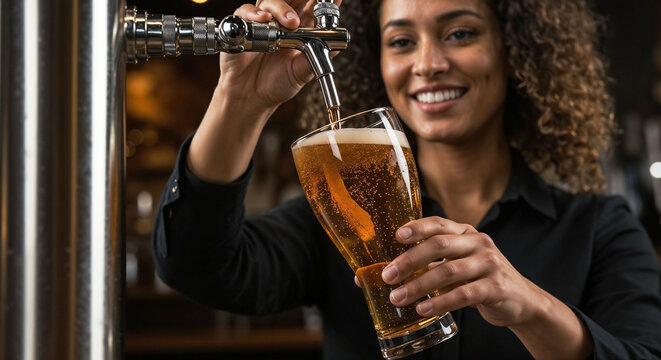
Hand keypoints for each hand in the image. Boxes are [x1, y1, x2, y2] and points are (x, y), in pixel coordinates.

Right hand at [218, 0, 341, 111]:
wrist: (251, 97)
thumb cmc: (276, 84)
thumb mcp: (300, 74)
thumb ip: (315, 59)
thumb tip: (335, 49)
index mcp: (301, 29)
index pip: (314, 6)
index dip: (322, 1)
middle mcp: (282, 21)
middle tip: (311, 2)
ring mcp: (263, 22)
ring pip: (271, 1)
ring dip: (282, 7)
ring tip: (291, 22)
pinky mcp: (244, 26)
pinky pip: (246, 11)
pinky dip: (255, 13)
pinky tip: (263, 19)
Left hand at [376, 216, 550, 327]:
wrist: (521, 300)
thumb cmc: (479, 279)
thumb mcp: (458, 264)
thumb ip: (429, 264)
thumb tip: (382, 273)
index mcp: (466, 233)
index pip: (439, 223)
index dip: (417, 227)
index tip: (396, 236)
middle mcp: (479, 243)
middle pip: (439, 245)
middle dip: (409, 261)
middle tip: (388, 276)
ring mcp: (490, 264)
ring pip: (449, 271)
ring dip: (419, 285)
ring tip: (398, 298)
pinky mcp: (496, 287)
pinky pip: (464, 294)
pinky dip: (441, 302)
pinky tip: (424, 309)